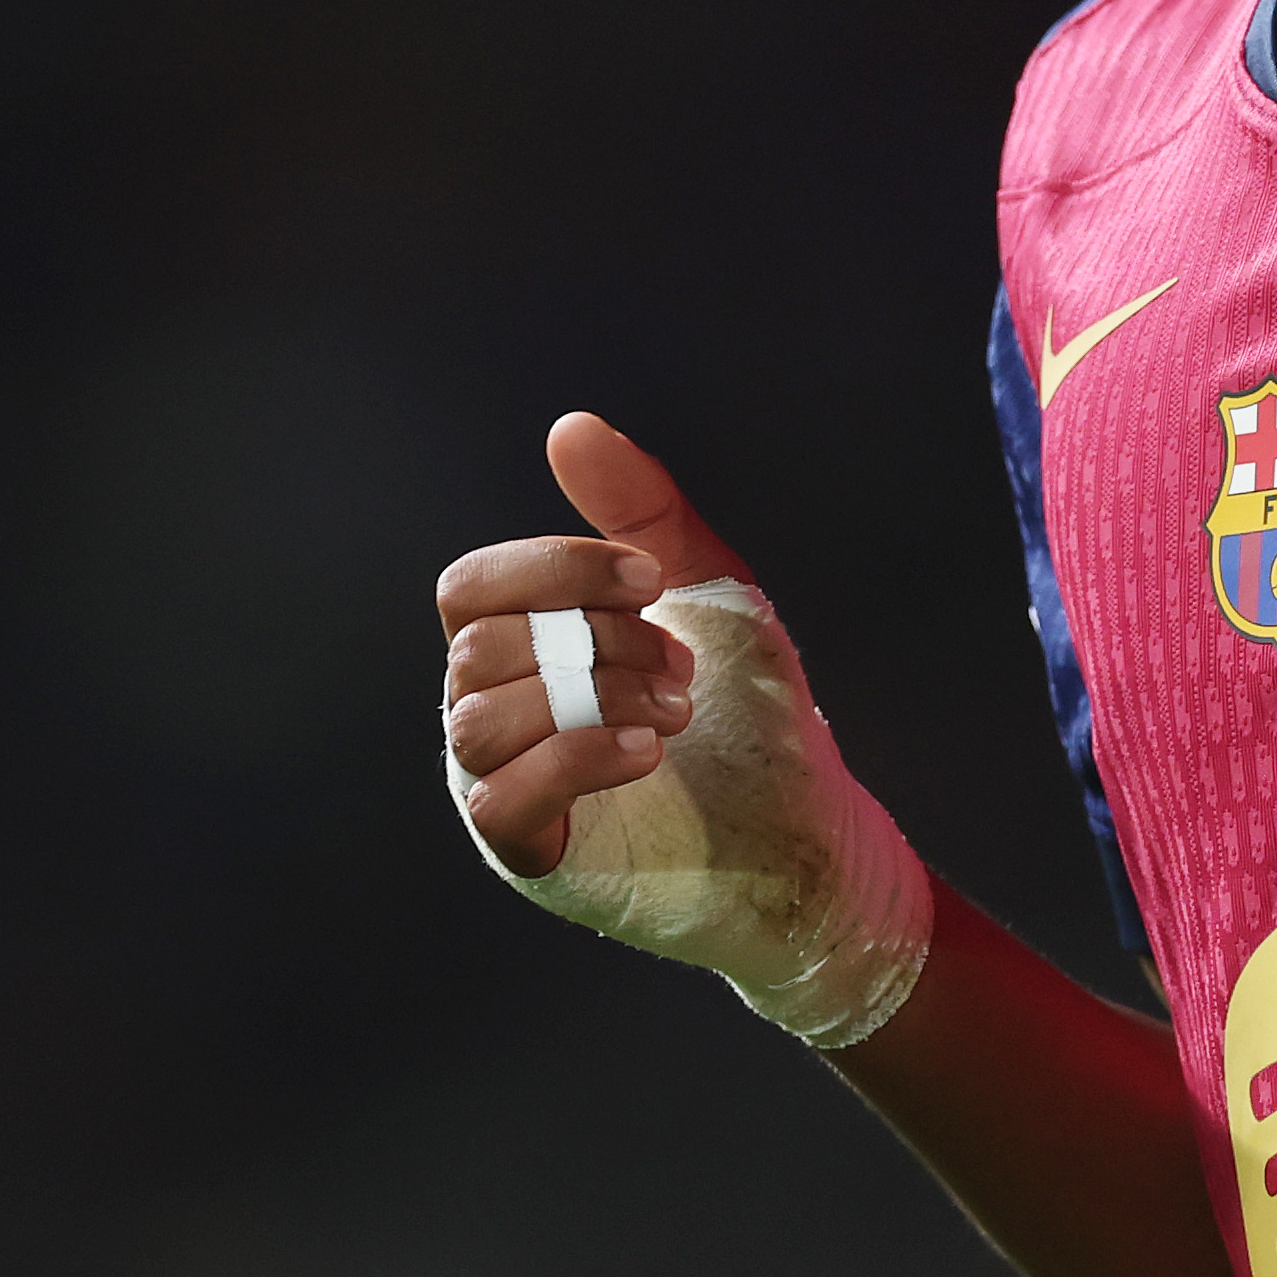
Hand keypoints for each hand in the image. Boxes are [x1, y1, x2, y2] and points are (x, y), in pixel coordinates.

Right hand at [435, 411, 741, 873]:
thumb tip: (570, 426)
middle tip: (679, 661)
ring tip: (678, 709)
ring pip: (479, 718)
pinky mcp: (528, 851)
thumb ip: (640, 507)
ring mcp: (502, 783)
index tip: (651, 580)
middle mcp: (494, 709)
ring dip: (595, 697)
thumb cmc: (747, 704)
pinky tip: (649, 752)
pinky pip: (499, 798)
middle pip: (477, 646)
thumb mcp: (703, 586)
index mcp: (522, 643)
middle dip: (595, 639)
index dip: (554, 570)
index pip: (470, 587)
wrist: (806, 817)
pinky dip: (576, 759)